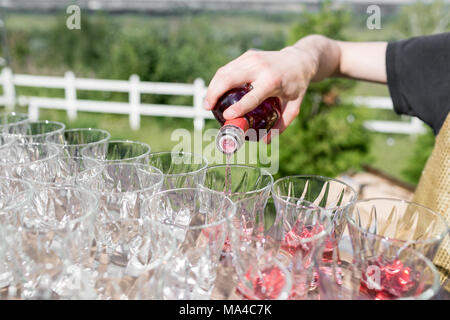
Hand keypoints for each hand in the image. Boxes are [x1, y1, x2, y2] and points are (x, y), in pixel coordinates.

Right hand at [204, 40, 320, 142]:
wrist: (299, 60)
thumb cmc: (296, 86)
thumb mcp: (294, 107)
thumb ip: (281, 125)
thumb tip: (263, 141)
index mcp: (273, 80)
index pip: (252, 96)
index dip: (238, 107)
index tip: (226, 116)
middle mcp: (260, 67)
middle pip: (229, 78)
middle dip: (214, 93)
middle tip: (207, 108)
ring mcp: (252, 58)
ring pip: (224, 71)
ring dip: (212, 87)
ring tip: (208, 102)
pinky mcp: (247, 56)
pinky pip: (227, 68)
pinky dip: (218, 80)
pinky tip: (215, 92)